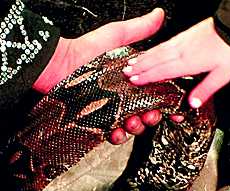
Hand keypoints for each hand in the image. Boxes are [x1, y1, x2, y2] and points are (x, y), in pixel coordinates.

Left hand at [33, 9, 171, 145]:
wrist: (57, 67)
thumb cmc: (83, 51)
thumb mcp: (115, 36)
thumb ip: (139, 29)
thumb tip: (158, 15)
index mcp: (132, 78)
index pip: (155, 92)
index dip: (166, 100)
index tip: (172, 105)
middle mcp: (123, 95)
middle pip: (147, 111)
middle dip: (152, 116)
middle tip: (149, 114)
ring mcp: (110, 109)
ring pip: (132, 125)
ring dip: (136, 127)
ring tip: (132, 122)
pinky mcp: (97, 121)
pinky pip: (111, 133)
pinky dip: (116, 135)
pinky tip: (115, 131)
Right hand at [122, 17, 229, 108]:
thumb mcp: (222, 76)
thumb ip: (205, 90)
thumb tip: (193, 104)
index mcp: (188, 62)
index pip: (162, 71)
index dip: (146, 77)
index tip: (134, 80)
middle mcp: (183, 50)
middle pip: (155, 59)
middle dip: (139, 66)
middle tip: (125, 72)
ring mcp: (184, 41)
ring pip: (159, 50)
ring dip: (144, 57)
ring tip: (133, 62)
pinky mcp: (187, 34)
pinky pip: (166, 43)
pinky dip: (155, 48)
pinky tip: (153, 49)